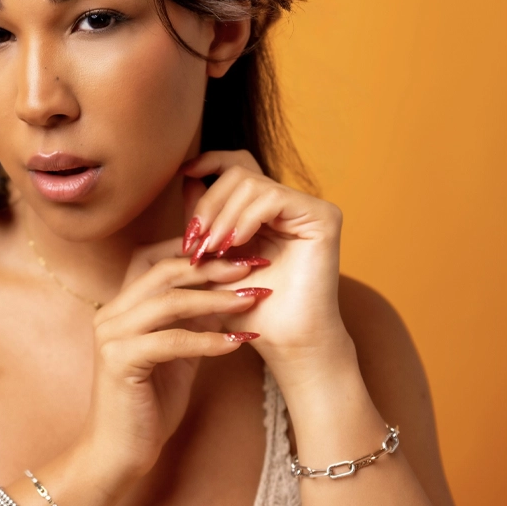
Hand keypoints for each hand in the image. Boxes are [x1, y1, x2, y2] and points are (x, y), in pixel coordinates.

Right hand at [78, 239, 265, 484]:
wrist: (118, 453)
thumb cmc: (148, 403)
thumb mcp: (176, 353)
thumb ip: (193, 321)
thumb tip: (227, 292)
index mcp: (120, 305)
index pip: (151, 257)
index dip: (190, 249)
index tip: (233, 252)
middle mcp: (111, 313)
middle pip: (162, 271)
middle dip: (210, 267)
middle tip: (250, 266)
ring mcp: (112, 335)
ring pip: (167, 302)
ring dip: (215, 298)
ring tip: (251, 298)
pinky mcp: (119, 361)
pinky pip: (171, 341)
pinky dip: (207, 340)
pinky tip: (236, 343)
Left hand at [181, 149, 353, 385]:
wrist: (284, 343)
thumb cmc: (248, 309)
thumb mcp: (213, 257)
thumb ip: (204, 218)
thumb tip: (187, 176)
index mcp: (264, 209)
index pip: (236, 165)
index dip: (208, 162)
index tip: (183, 171)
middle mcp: (288, 203)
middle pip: (237, 172)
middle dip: (208, 204)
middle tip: (195, 241)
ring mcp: (307, 207)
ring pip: (250, 182)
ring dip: (222, 216)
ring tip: (212, 250)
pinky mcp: (323, 216)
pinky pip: (272, 196)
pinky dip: (246, 218)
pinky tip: (235, 244)